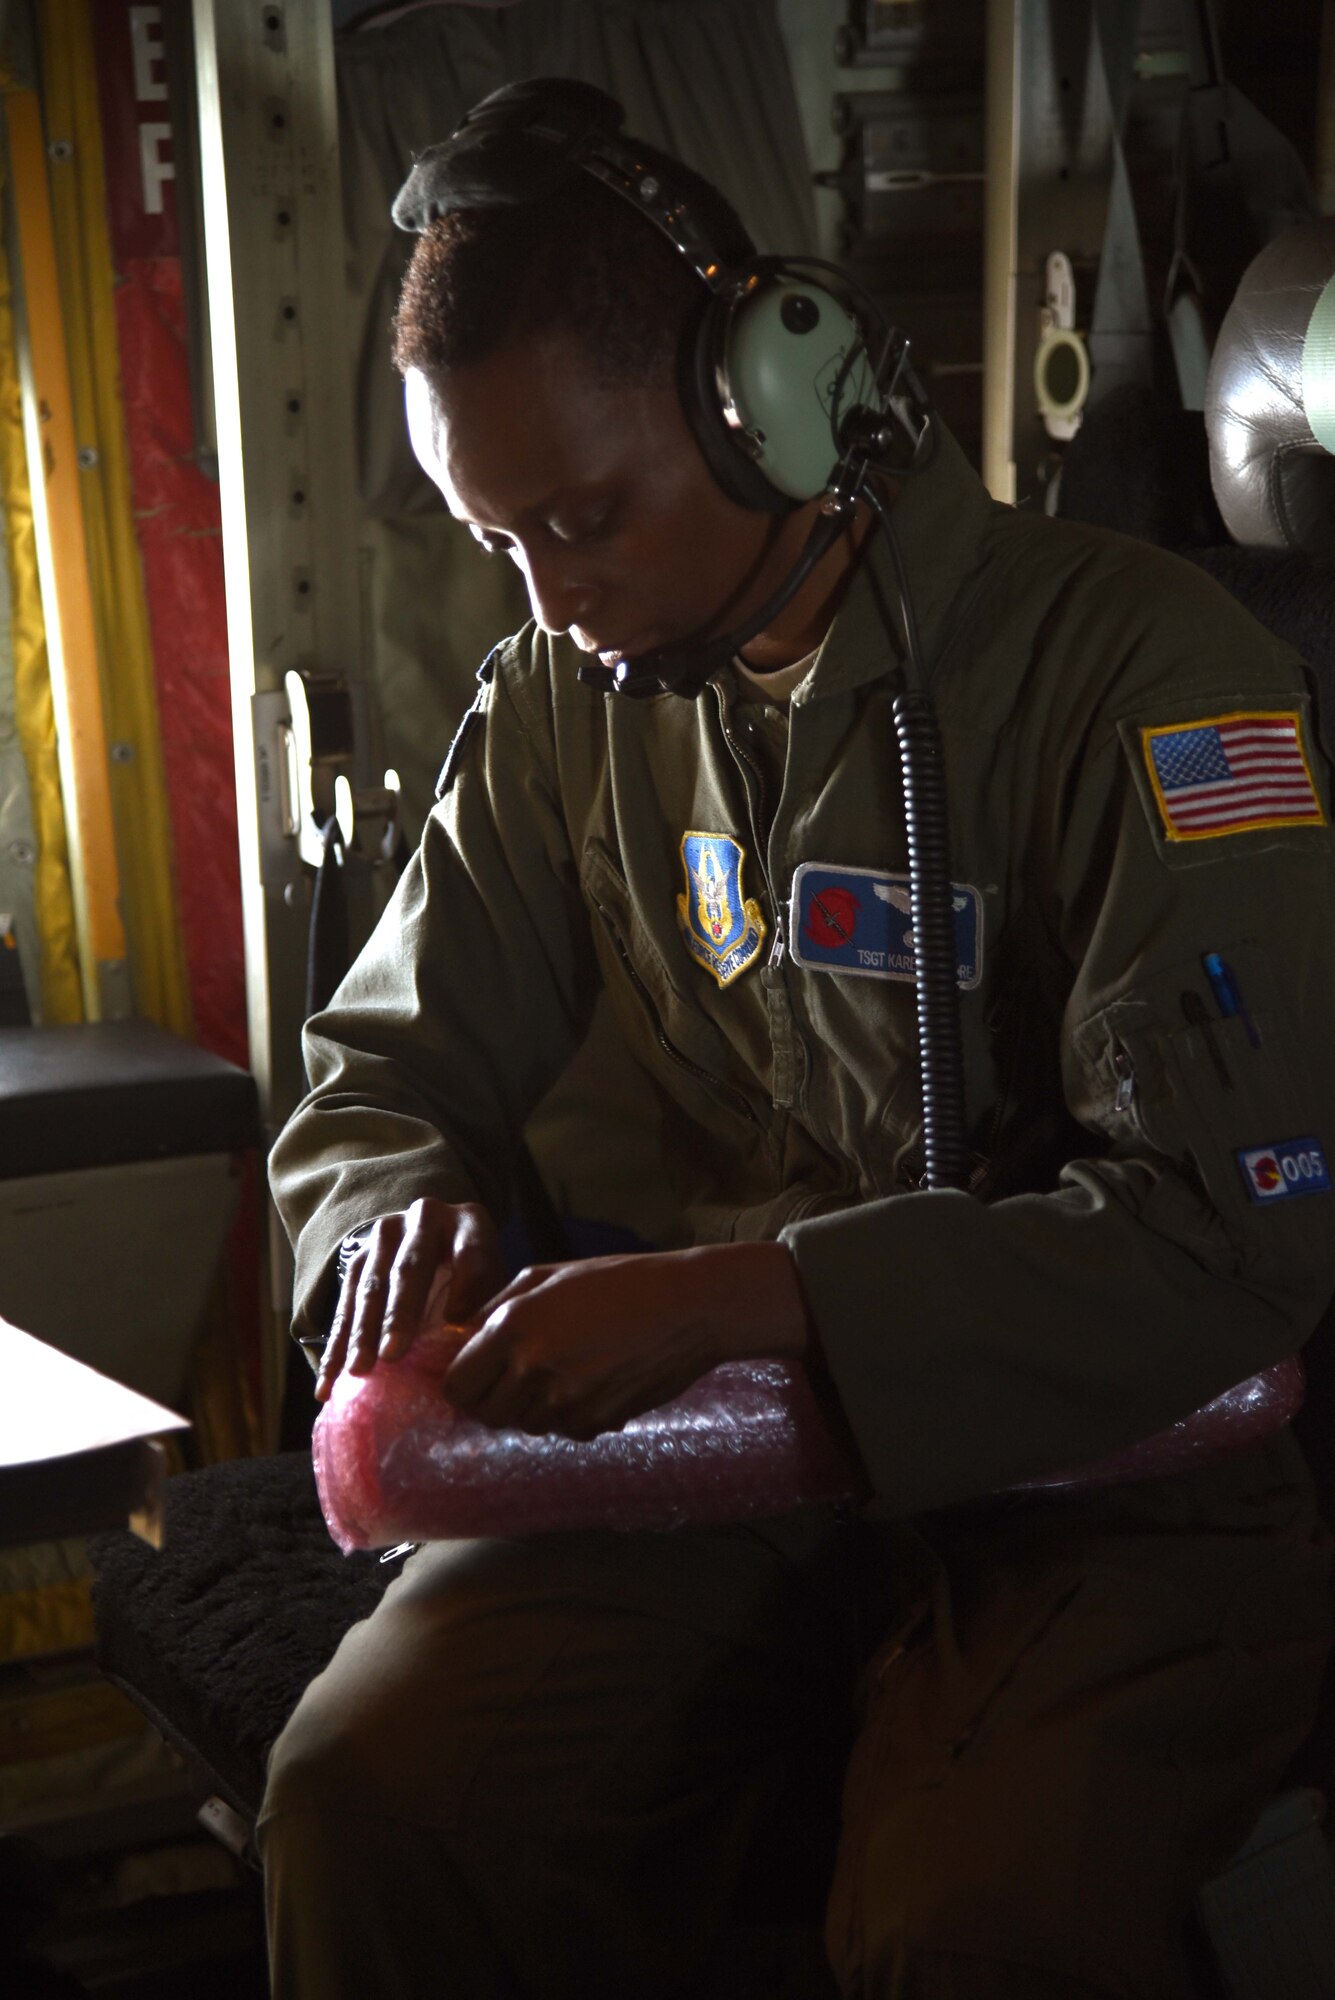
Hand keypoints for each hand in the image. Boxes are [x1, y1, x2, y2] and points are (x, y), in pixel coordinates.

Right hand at [315, 1197, 502, 1401]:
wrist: (438, 1247)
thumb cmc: (476, 1280)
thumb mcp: (493, 1284)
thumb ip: (486, 1310)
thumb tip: (470, 1356)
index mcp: (469, 1222)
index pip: (471, 1251)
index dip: (466, 1286)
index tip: (457, 1323)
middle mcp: (425, 1218)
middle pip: (411, 1267)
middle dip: (399, 1314)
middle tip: (393, 1354)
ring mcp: (385, 1234)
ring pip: (370, 1285)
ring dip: (362, 1332)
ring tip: (357, 1371)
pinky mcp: (357, 1257)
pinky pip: (343, 1303)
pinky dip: (336, 1344)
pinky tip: (329, 1378)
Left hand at [444, 1240, 809, 1441]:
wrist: (688, 1307)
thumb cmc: (618, 1281)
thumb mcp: (547, 1275)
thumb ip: (497, 1307)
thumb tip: (464, 1338)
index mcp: (515, 1327)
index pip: (457, 1385)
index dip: (462, 1382)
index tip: (476, 1374)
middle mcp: (534, 1369)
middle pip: (486, 1414)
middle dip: (493, 1398)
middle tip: (513, 1376)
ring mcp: (566, 1402)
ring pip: (524, 1424)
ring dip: (532, 1406)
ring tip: (561, 1370)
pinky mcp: (596, 1422)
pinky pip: (564, 1429)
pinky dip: (569, 1413)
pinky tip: (592, 1379)